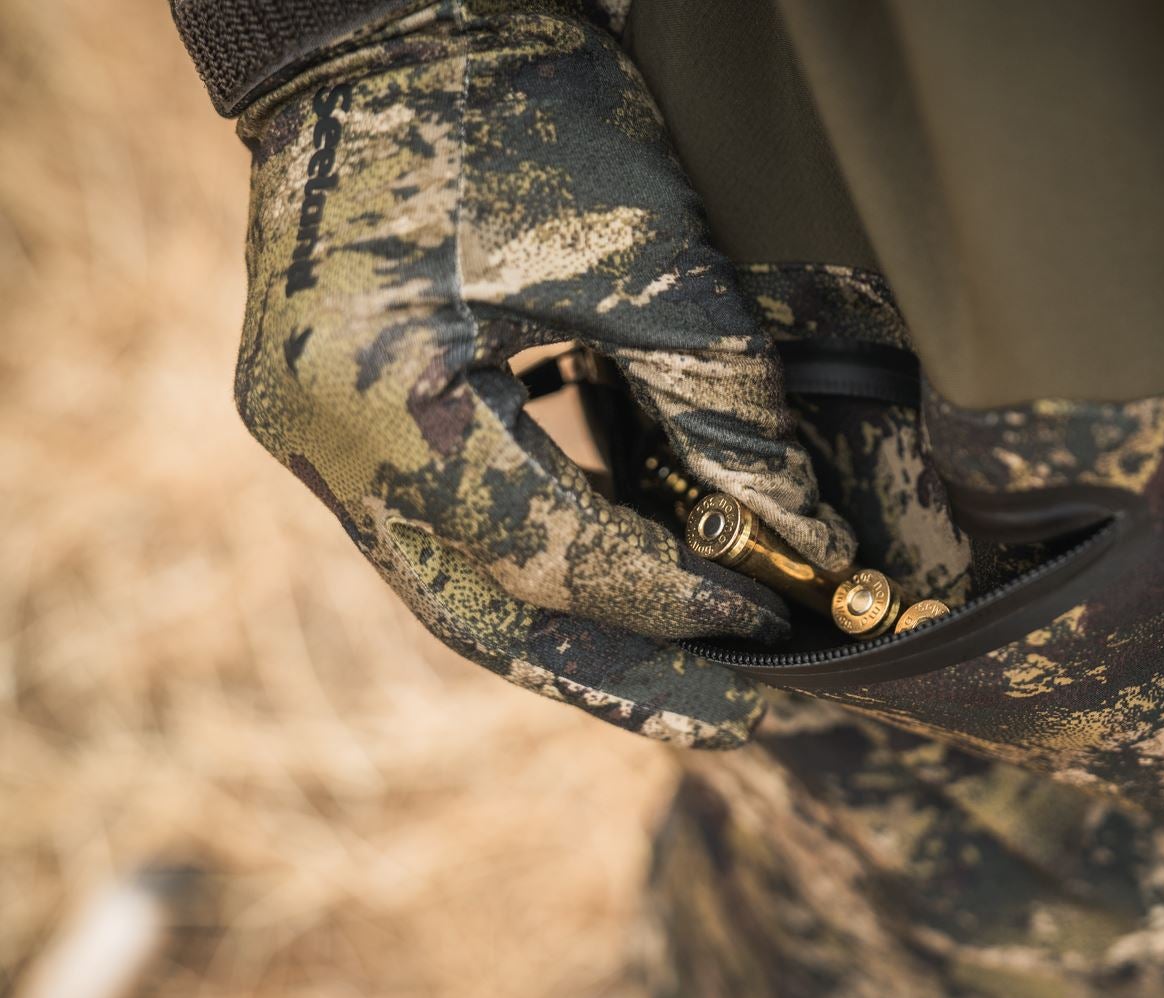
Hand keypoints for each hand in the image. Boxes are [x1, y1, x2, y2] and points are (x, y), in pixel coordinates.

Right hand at [229, 2, 852, 745]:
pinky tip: (627, 598)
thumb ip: (723, 407)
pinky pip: (445, 539)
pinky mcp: (341, 428)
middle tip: (732, 720)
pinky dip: (541, 576)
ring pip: (458, 596)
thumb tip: (806, 539)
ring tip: (694, 684)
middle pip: (482, 618)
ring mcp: (315, 441)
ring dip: (581, 643)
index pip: (543, 552)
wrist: (395, 30)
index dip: (668, 598)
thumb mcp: (640, 254)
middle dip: (618, 679)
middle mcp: (320, 444)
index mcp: (378, 395)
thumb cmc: (516, 110)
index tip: (767, 624)